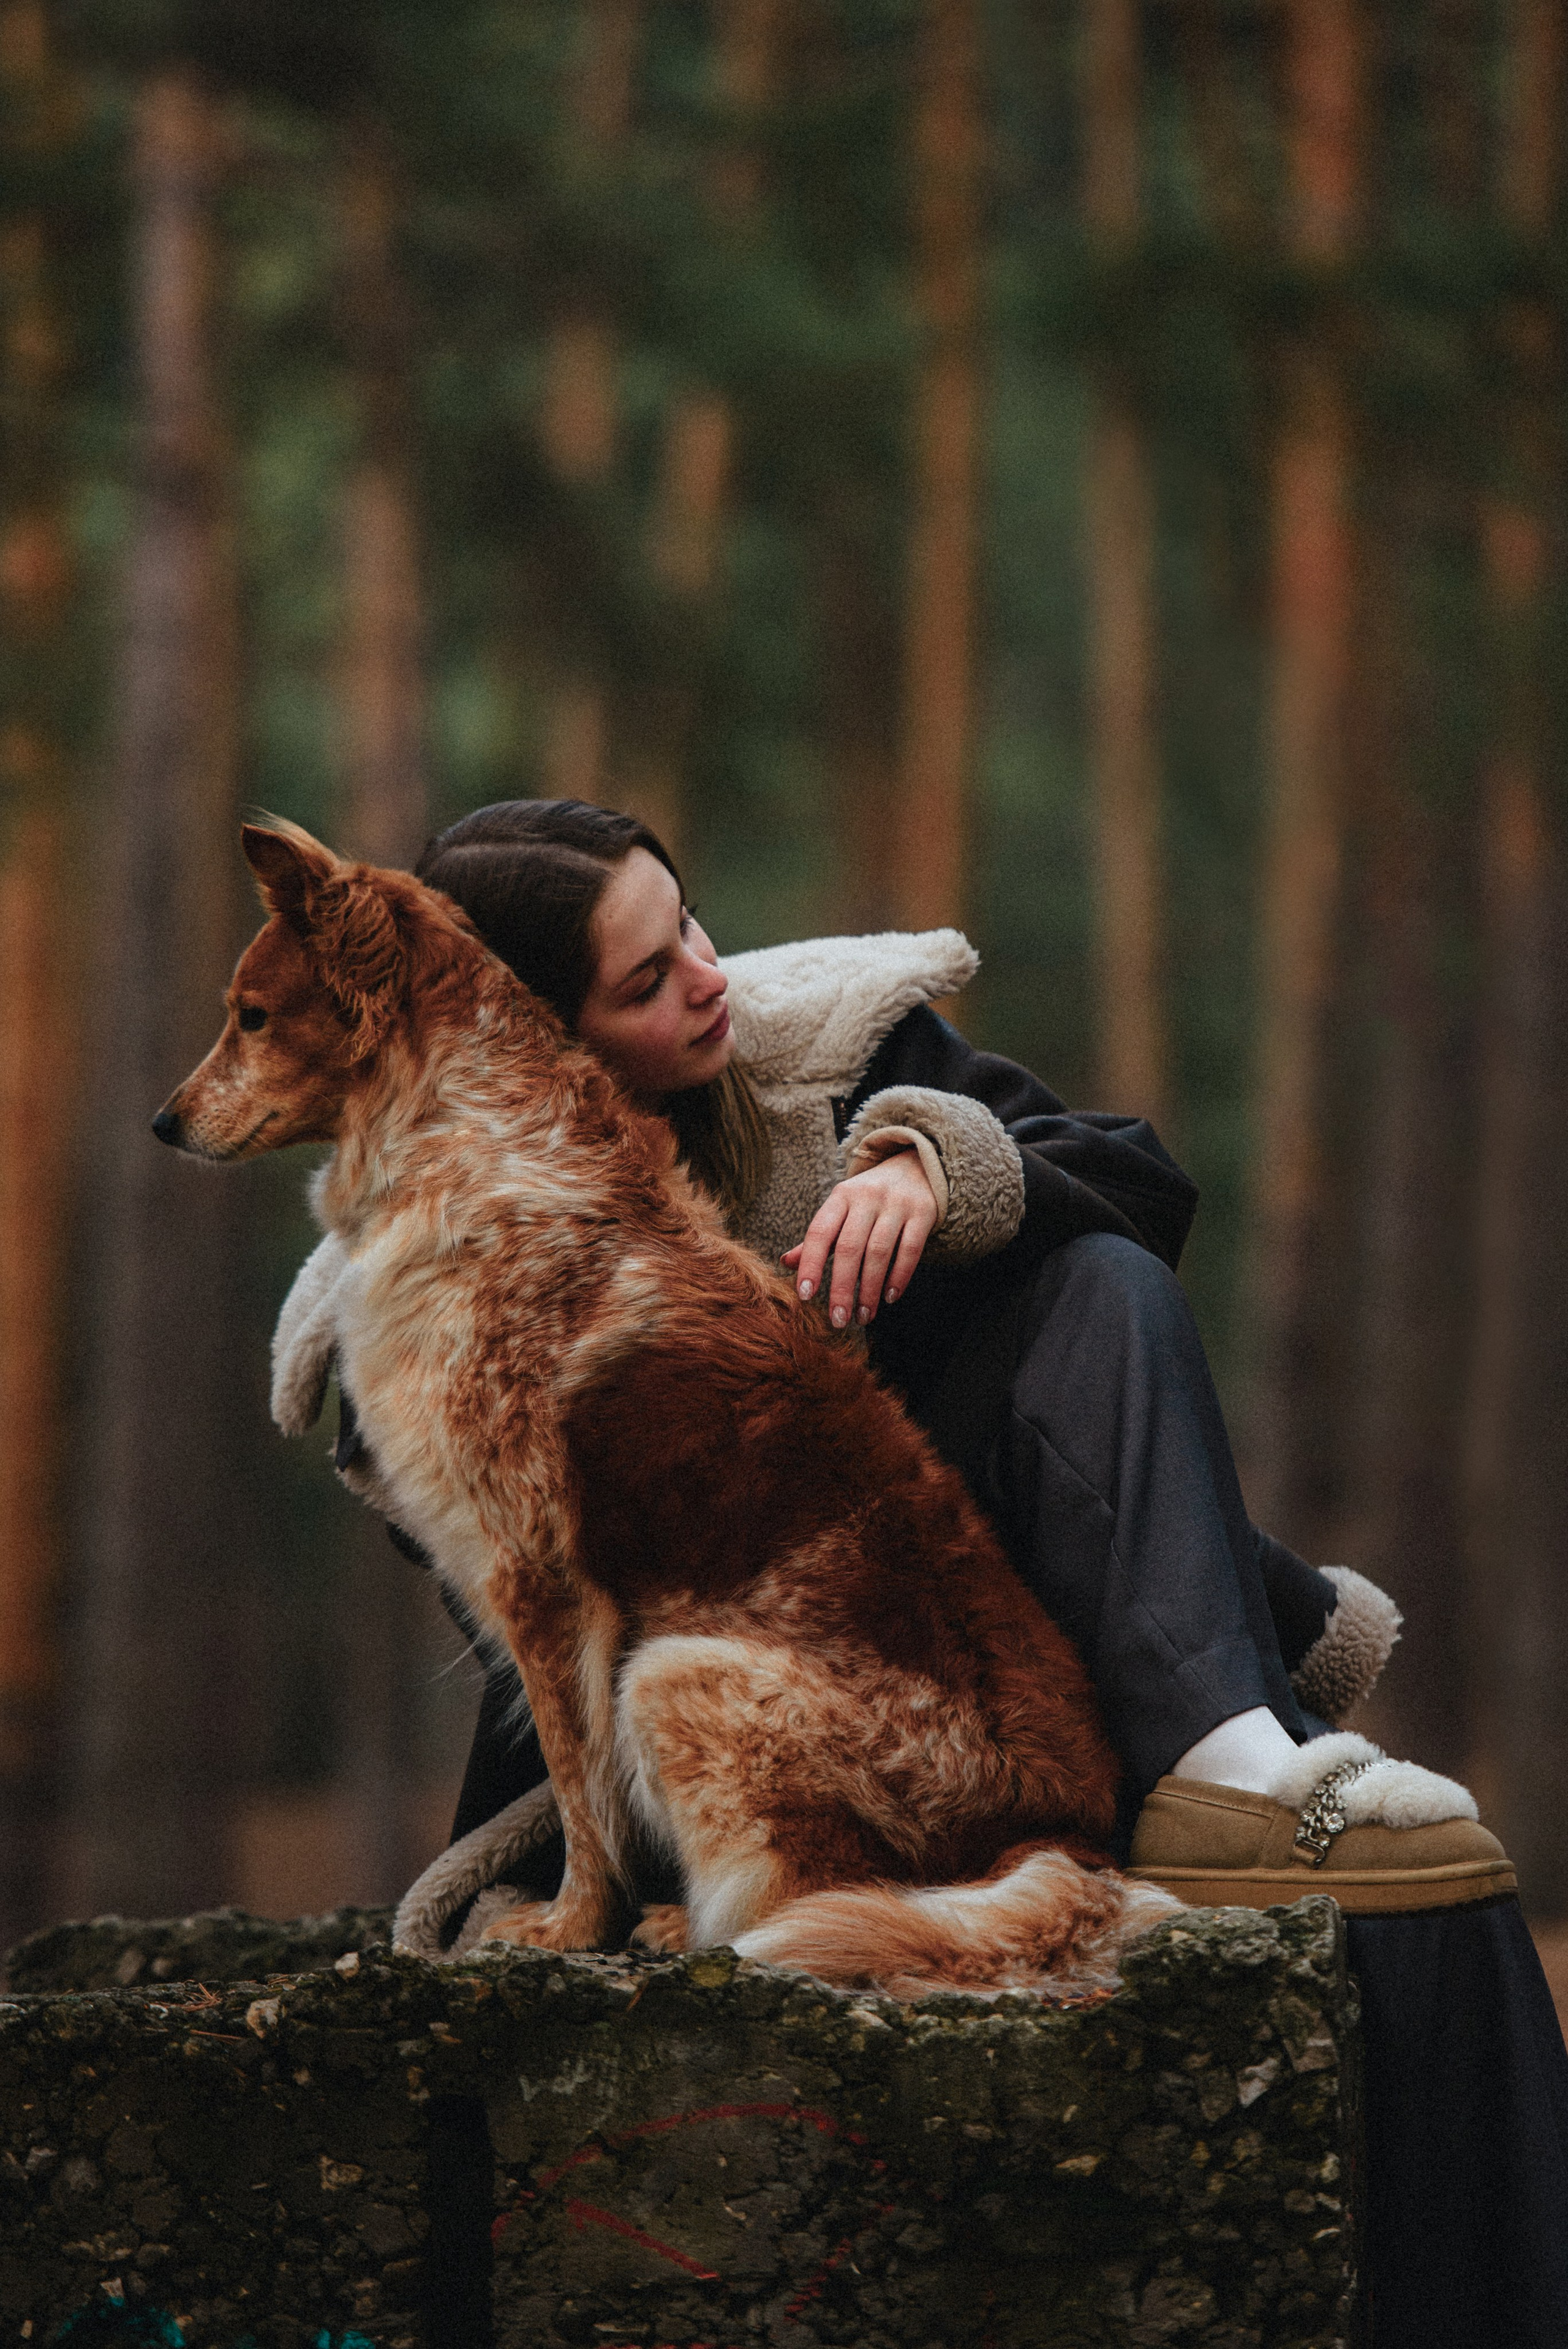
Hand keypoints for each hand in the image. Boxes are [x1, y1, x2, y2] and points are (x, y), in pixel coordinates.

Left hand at [782, 1149, 937, 1327]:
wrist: (917, 1167)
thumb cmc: (870, 1197)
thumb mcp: (841, 1209)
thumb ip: (818, 1238)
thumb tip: (786, 1262)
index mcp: (841, 1196)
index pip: (819, 1232)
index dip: (810, 1264)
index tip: (804, 1295)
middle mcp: (867, 1198)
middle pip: (849, 1247)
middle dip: (842, 1288)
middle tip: (838, 1319)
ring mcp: (896, 1204)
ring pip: (879, 1252)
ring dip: (870, 1290)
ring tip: (863, 1316)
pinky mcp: (923, 1213)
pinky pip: (910, 1249)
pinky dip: (899, 1277)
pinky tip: (889, 1297)